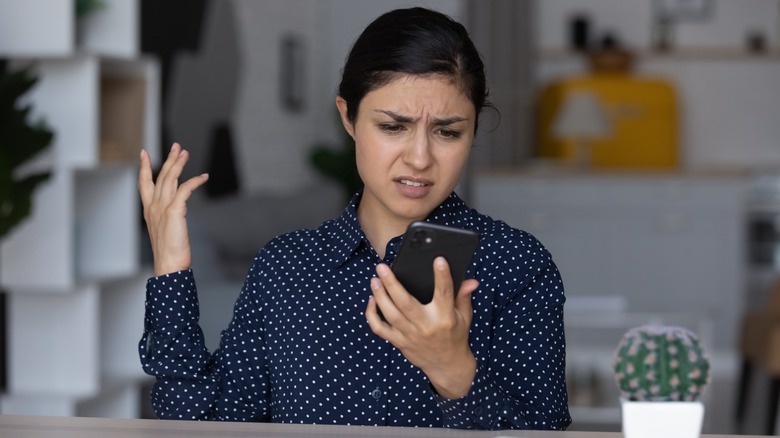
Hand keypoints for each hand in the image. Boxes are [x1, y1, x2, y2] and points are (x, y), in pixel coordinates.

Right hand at [138, 143, 208, 275]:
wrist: (168, 265)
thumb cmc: (169, 253)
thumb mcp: (165, 231)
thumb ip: (168, 218)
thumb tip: (176, 213)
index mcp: (149, 211)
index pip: (144, 183)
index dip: (144, 167)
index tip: (144, 153)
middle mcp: (153, 207)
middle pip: (160, 176)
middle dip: (168, 159)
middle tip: (176, 146)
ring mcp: (162, 208)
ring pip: (170, 178)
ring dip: (179, 163)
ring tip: (185, 152)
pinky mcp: (174, 211)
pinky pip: (185, 189)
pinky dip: (195, 181)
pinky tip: (204, 176)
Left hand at [365, 257, 479, 398]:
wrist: (447, 366)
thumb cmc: (456, 336)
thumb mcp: (465, 316)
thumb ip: (463, 296)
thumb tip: (471, 280)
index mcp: (445, 317)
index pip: (444, 293)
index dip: (442, 276)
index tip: (439, 260)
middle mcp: (426, 326)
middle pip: (405, 303)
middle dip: (392, 284)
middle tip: (382, 267)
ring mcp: (410, 335)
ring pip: (390, 315)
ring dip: (379, 296)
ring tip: (374, 280)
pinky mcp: (400, 342)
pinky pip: (380, 329)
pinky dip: (372, 315)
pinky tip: (372, 300)